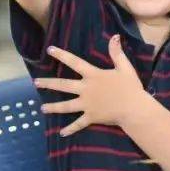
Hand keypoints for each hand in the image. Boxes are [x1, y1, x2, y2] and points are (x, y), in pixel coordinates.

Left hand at [36, 36, 150, 136]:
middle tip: (36, 83)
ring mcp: (87, 105)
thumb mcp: (125, 67)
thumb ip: (117, 53)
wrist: (134, 108)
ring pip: (66, 106)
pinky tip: (61, 133)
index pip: (74, 62)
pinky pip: (78, 124)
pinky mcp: (91, 117)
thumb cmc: (130, 87)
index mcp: (93, 76)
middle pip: (64, 85)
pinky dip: (70, 129)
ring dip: (53, 107)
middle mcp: (86, 90)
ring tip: (42, 108)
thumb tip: (114, 37)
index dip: (62, 55)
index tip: (49, 50)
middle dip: (48, 84)